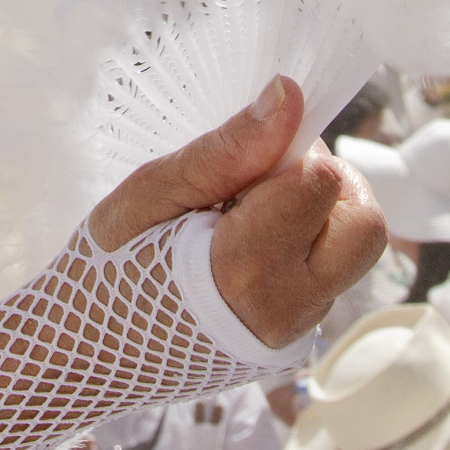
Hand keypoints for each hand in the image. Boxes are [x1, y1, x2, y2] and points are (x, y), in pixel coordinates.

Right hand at [85, 77, 383, 349]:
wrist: (84, 355)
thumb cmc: (107, 267)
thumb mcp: (150, 194)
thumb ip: (226, 150)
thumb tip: (291, 95)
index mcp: (245, 271)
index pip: (324, 181)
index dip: (288, 156)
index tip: (243, 166)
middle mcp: (287, 312)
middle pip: (364, 224)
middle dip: (327, 187)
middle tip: (260, 188)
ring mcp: (296, 336)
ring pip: (351, 253)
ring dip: (314, 221)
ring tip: (245, 224)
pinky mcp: (296, 345)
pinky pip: (329, 281)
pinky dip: (301, 254)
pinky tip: (244, 256)